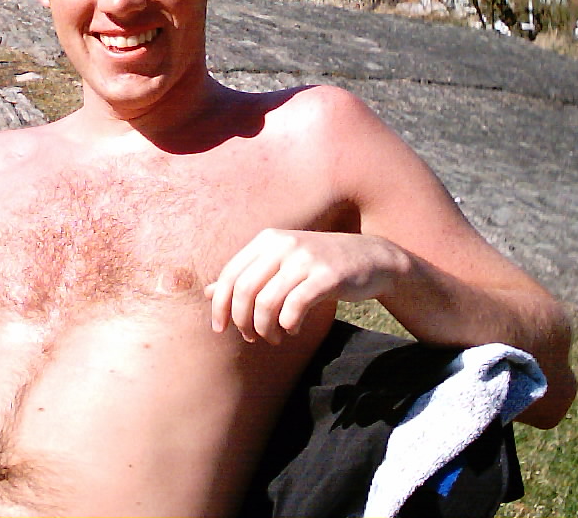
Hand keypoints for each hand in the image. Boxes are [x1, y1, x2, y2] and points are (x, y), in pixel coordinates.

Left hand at [205, 229, 408, 343]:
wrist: (370, 258)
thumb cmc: (317, 265)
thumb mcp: (279, 264)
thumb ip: (246, 276)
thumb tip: (207, 292)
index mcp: (266, 240)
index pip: (229, 274)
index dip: (219, 305)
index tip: (220, 329)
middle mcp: (282, 244)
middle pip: (244, 290)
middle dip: (241, 321)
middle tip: (251, 338)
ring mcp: (305, 259)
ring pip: (267, 302)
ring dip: (265, 328)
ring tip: (274, 338)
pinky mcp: (327, 276)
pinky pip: (295, 307)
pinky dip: (288, 325)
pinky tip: (293, 329)